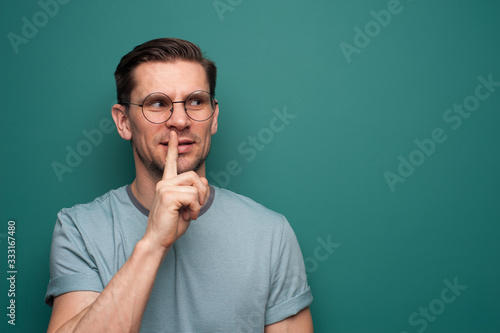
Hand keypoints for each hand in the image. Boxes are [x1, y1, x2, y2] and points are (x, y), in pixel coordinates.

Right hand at [143, 131, 209, 251]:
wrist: (158, 239)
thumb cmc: (171, 224)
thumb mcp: (187, 205)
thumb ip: (195, 192)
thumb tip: (203, 182)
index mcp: (167, 183)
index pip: (171, 162)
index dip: (174, 148)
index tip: (174, 133)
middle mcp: (164, 182)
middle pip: (194, 175)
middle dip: (202, 192)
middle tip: (196, 207)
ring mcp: (164, 188)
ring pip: (195, 186)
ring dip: (199, 202)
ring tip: (190, 212)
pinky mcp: (168, 196)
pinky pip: (193, 196)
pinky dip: (195, 208)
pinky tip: (187, 216)